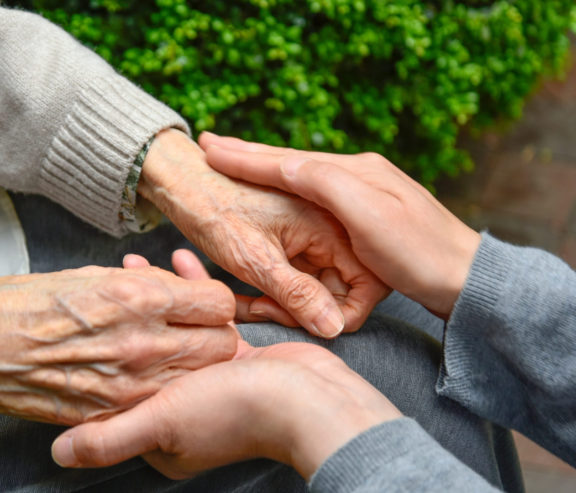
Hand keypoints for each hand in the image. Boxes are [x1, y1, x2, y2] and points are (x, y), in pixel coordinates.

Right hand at [0, 266, 236, 423]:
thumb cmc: (25, 305)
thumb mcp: (92, 275)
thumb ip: (143, 283)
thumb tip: (173, 288)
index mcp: (138, 297)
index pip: (219, 302)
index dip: (211, 301)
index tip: (199, 302)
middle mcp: (143, 342)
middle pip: (222, 345)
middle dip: (213, 334)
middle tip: (192, 328)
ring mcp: (131, 383)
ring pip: (199, 378)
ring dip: (192, 365)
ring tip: (167, 351)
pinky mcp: (115, 412)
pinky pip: (162, 400)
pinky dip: (161, 389)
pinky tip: (140, 375)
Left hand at [49, 250, 398, 479]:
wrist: (311, 402)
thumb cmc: (234, 414)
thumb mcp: (162, 424)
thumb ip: (109, 438)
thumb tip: (58, 454)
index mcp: (161, 431)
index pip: (118, 390)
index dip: (100, 353)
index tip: (84, 312)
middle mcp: (184, 407)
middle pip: (144, 356)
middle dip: (125, 314)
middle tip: (108, 275)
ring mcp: (212, 381)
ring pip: (172, 333)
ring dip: (156, 297)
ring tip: (137, 261)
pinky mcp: (239, 357)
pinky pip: (206, 320)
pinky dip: (194, 292)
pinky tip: (182, 261)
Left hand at [140, 129, 388, 336]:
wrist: (182, 182)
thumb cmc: (215, 211)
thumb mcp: (254, 259)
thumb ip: (296, 294)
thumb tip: (333, 328)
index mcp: (332, 225)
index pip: (362, 287)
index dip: (332, 312)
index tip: (289, 314)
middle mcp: (331, 229)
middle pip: (340, 291)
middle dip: (303, 311)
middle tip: (260, 310)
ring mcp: (313, 238)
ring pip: (316, 290)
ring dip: (285, 306)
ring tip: (249, 306)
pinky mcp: (295, 245)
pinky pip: (298, 281)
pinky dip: (275, 295)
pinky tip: (247, 298)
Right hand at [200, 133, 480, 317]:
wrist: (466, 276)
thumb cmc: (417, 250)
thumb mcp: (367, 213)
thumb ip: (325, 183)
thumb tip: (284, 163)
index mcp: (354, 172)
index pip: (289, 160)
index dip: (248, 156)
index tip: (211, 149)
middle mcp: (358, 174)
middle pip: (292, 162)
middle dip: (251, 154)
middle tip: (214, 145)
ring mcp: (365, 193)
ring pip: (302, 177)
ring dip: (266, 168)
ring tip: (236, 159)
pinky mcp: (369, 214)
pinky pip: (316, 196)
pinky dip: (288, 188)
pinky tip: (280, 187)